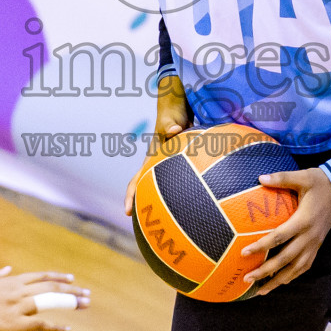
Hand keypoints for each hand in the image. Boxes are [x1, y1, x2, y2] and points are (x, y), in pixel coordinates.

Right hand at [0, 267, 89, 330]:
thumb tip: (7, 269)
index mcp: (11, 282)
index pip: (41, 277)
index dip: (58, 278)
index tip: (72, 279)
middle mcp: (18, 291)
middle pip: (51, 288)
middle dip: (72, 291)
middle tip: (88, 295)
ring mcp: (18, 307)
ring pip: (51, 301)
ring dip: (70, 303)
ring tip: (85, 305)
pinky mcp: (15, 324)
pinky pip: (41, 324)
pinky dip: (56, 326)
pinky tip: (67, 329)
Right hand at [125, 75, 191, 215]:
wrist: (182, 103)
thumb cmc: (173, 110)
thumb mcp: (169, 116)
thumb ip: (170, 123)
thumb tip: (175, 131)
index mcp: (151, 158)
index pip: (137, 180)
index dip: (130, 196)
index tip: (127, 212)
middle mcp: (160, 165)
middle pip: (151, 190)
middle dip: (148, 207)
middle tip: (150, 226)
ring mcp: (173, 165)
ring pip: (168, 188)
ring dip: (168, 203)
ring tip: (177, 223)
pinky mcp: (186, 163)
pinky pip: (186, 180)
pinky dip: (190, 192)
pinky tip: (203, 203)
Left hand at [239, 167, 330, 295]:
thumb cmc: (321, 183)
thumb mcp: (303, 177)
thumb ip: (282, 178)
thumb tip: (260, 178)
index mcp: (303, 221)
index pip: (279, 237)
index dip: (261, 246)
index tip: (244, 253)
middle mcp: (309, 237)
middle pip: (285, 259)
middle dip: (266, 271)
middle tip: (248, 279)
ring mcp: (314, 244)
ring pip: (296, 268)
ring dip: (278, 281)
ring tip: (261, 291)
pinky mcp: (318, 246)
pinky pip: (305, 266)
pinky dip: (292, 276)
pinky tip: (281, 283)